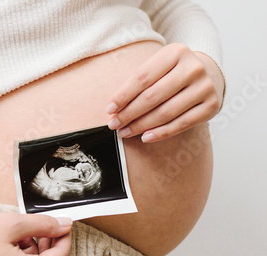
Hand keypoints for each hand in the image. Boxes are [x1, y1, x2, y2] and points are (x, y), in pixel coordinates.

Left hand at [106, 43, 224, 142]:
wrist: (208, 73)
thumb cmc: (173, 72)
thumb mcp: (158, 67)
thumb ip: (138, 84)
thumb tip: (114, 109)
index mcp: (176, 52)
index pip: (142, 78)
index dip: (123, 96)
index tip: (109, 110)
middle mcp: (193, 68)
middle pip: (152, 97)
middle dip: (129, 114)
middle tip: (114, 125)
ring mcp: (205, 87)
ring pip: (165, 113)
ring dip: (141, 126)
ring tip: (125, 132)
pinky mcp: (212, 105)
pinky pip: (181, 124)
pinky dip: (161, 133)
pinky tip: (145, 137)